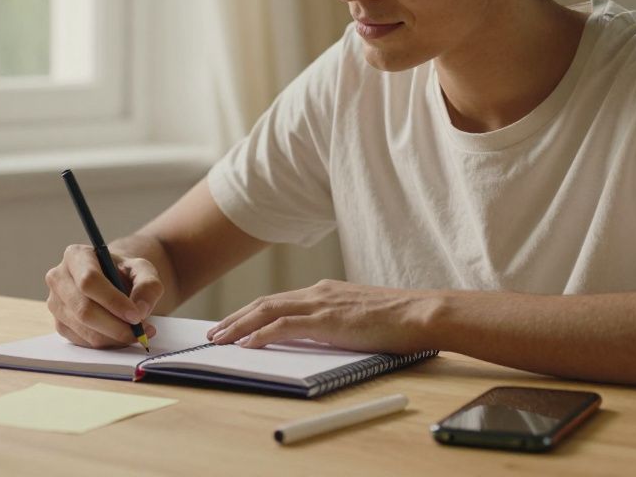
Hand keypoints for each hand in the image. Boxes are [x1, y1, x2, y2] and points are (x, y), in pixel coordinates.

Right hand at [45, 244, 163, 348]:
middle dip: (116, 326)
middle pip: (84, 309)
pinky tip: (121, 335)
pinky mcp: (59, 325)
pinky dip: (106, 343)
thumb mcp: (143, 270)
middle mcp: (59, 278)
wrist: (112, 282)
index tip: (136, 316)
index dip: (113, 301)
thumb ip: (148, 286)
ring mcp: (55, 303)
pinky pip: (83, 342)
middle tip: (140, 332)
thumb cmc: (124, 273)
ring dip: (114, 337)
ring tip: (137, 333)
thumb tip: (140, 311)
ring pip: (84, 329)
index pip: (89, 281)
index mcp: (76, 256)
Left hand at [206, 279, 441, 353]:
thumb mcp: (360, 316)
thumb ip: (338, 320)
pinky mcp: (326, 320)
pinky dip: (261, 334)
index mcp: (325, 291)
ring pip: (267, 311)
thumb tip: (324, 333)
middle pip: (265, 303)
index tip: (235, 323)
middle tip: (215, 332)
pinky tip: (247, 344)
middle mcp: (318, 292)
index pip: (279, 301)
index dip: (252, 312)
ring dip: (240, 325)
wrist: (420, 313)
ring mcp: (321, 304)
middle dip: (236, 318)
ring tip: (221, 339)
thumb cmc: (399, 320)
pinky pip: (284, 326)